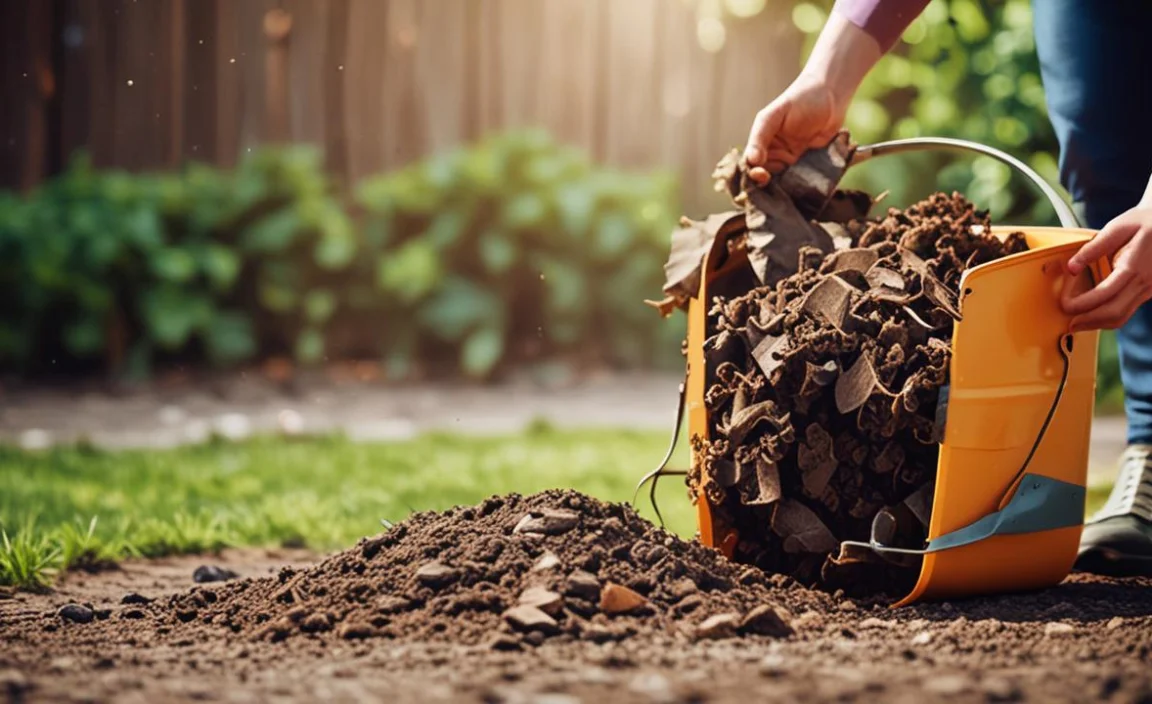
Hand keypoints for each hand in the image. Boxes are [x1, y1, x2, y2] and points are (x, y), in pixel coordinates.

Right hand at [743, 75, 846, 184]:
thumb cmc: (799, 99)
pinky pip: (804, 180)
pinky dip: (803, 184)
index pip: (751, 164)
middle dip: (768, 184)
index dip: (752, 173)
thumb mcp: (773, 116)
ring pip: (784, 181)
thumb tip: (752, 161)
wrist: (831, 94)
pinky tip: (804, 185)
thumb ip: (760, 137)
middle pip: (766, 177)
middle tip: (773, 182)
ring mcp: (793, 161)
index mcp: (762, 143)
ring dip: (785, 186)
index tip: (761, 176)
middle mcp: (776, 154)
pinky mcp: (811, 165)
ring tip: (789, 184)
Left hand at [1063, 204, 1151, 331]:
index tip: (1065, 306)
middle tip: (1069, 324)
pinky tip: (1093, 315)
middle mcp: (1145, 282)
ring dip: (1098, 324)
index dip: (1083, 304)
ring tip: (1078, 324)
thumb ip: (1093, 248)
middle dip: (1089, 321)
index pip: (1105, 293)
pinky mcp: (1149, 291)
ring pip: (1123, 316)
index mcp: (1134, 266)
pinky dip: (1109, 317)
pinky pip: (1128, 311)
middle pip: (1115, 312)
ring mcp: (1149, 289)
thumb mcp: (1117, 228)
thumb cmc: (1142, 222)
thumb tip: (1071, 268)